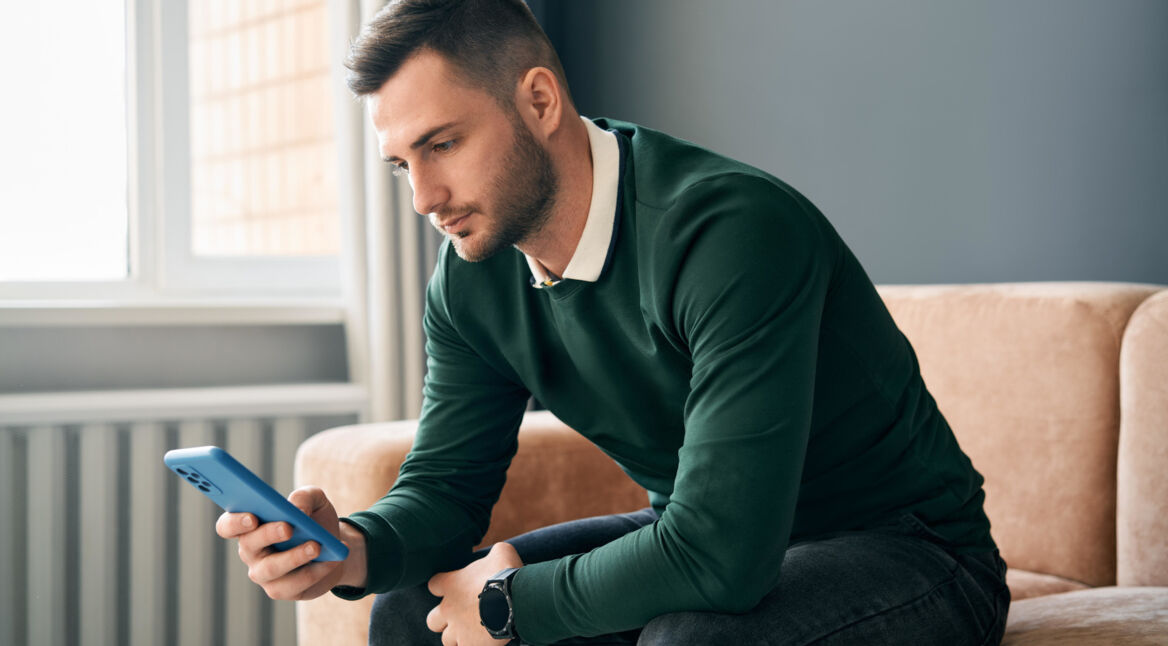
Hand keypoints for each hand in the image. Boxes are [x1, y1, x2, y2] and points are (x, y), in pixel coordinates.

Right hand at [215, 486, 365, 599]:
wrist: (334, 548)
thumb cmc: (315, 520)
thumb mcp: (314, 500)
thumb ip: (304, 496)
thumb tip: (297, 508)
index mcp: (250, 526)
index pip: (227, 526)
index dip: (235, 522)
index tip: (252, 516)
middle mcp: (250, 551)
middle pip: (248, 545)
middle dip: (268, 534)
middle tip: (288, 528)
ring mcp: (263, 574)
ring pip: (272, 568)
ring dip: (295, 557)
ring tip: (316, 546)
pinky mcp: (281, 590)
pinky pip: (295, 584)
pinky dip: (316, 571)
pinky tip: (332, 560)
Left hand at [426, 542, 523, 645]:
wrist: (514, 599)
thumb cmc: (505, 572)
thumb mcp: (501, 552)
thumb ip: (495, 553)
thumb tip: (500, 553)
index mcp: (451, 584)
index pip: (434, 585)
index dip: (443, 587)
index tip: (455, 587)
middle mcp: (448, 609)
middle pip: (432, 621)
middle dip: (444, 620)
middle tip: (461, 617)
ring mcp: (457, 630)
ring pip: (447, 640)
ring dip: (457, 636)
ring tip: (473, 632)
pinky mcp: (470, 645)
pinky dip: (471, 645)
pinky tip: (482, 642)